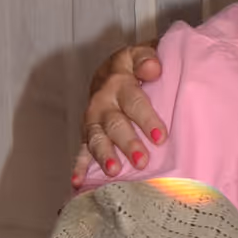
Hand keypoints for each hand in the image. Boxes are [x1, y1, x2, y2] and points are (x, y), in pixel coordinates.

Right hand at [72, 44, 164, 181]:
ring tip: (113, 170)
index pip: (134, 101)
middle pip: (115, 123)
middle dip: (127, 143)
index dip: (146, 118)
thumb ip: (146, 58)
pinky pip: (81, 150)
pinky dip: (79, 166)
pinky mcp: (87, 133)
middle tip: (141, 161)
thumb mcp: (139, 55)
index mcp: (119, 81)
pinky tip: (77, 182)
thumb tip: (153, 68)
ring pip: (97, 138)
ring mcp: (93, 118)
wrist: (110, 72)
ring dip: (104, 155)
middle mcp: (103, 101)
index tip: (161, 137)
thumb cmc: (134, 68)